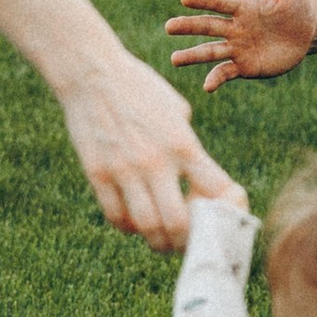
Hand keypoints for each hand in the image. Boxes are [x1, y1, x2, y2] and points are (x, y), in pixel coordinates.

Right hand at [58, 44, 239, 251]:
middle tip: (187, 242)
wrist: (93, 73)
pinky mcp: (97, 174)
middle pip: (178, 222)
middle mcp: (156, 160)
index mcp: (183, 143)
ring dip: (157, 241)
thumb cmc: (141, 89)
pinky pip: (115, 216)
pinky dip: (128, 226)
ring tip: (161, 241)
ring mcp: (124, 169)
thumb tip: (198, 181)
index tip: (220, 215)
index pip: (215, 190)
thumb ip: (188, 146)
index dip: (223, 210)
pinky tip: (133, 221)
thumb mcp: (177, 111)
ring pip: (145, 226)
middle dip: (186, 240)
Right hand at [165, 0, 316, 94]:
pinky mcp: (244, 66)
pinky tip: (207, 86)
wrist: (307, 34)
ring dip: (192, 55)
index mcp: (243, 6)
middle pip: (208, 26)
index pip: (219, 1)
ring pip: (210, 51)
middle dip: (188, 27)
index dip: (203, 0)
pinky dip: (215, 79)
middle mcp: (235, 27)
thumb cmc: (298, 6)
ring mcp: (238, 47)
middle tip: (168, 27)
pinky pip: (226, 72)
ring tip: (174, 59)